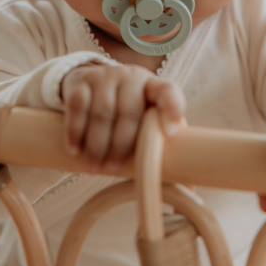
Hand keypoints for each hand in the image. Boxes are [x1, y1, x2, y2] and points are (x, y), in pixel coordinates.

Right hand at [60, 63, 184, 172]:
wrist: (92, 82)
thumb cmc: (128, 110)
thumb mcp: (145, 119)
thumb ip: (163, 145)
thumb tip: (190, 189)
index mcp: (154, 87)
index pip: (168, 91)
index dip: (172, 107)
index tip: (171, 130)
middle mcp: (132, 77)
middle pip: (129, 112)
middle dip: (120, 145)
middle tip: (112, 170)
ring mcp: (105, 76)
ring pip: (102, 111)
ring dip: (97, 144)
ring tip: (95, 166)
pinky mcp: (81, 80)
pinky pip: (78, 106)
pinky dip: (75, 131)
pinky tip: (75, 150)